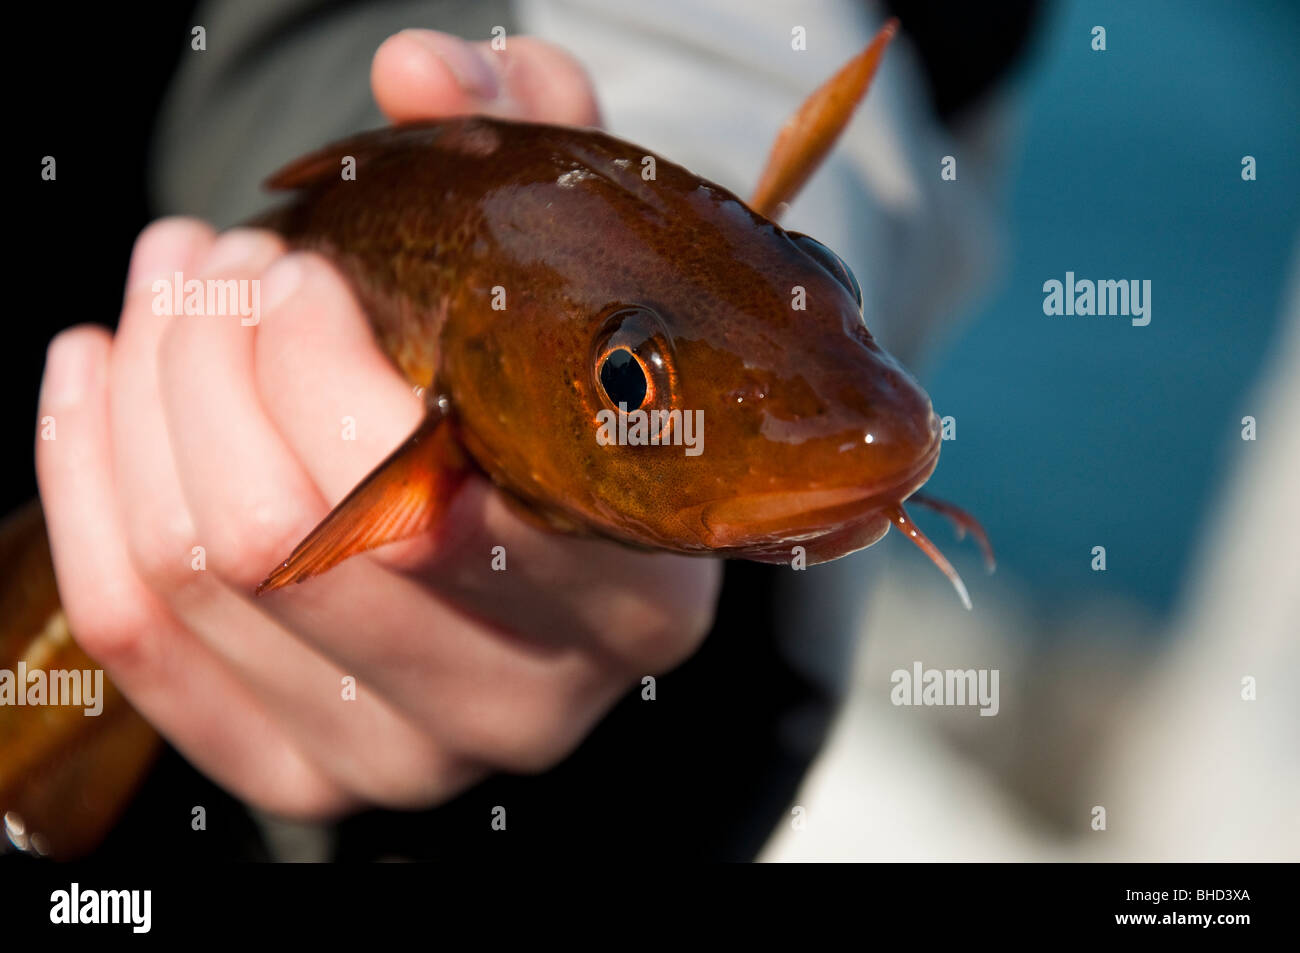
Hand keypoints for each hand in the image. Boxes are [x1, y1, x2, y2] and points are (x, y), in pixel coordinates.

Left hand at [35, 31, 720, 817]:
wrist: (566, 535)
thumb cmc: (580, 405)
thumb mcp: (589, 277)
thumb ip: (534, 150)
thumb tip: (419, 74)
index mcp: (628, 595)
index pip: (426, 514)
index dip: (315, 370)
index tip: (300, 270)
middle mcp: (523, 703)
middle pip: (282, 542)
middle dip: (208, 362)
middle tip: (228, 265)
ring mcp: (404, 755)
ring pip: (194, 578)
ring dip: (144, 399)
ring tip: (171, 296)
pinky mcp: (301, 768)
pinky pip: (137, 641)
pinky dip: (84, 487)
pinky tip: (100, 381)